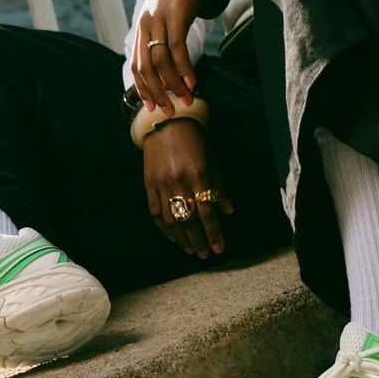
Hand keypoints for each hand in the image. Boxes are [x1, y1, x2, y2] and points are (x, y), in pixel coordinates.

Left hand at [132, 0, 199, 115]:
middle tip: (169, 110)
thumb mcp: (162, 18)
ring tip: (187, 98)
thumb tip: (166, 67)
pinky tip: (192, 81)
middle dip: (157, 93)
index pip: (136, 66)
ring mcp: (160, 21)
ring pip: (162, 61)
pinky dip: (184, 67)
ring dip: (174, 84)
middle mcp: (146, 27)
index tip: (152, 106)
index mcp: (141, 30)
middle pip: (146, 68)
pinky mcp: (176, 16)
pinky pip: (178, 47)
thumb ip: (160, 38)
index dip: (142, 88)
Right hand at [142, 118, 233, 258]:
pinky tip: (173, 238)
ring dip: (182, 239)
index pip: (208, 211)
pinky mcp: (149, 184)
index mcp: (199, 175)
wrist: (166, 122)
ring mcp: (162, 184)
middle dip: (199, 240)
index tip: (218, 248)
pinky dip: (164, 228)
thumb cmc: (195, 139)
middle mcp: (179, 181)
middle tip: (205, 255)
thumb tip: (229, 212)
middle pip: (190, 220)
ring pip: (172, 220)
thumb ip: (220, 186)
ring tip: (191, 250)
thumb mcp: (212, 160)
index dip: (213, 233)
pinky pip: (156, 212)